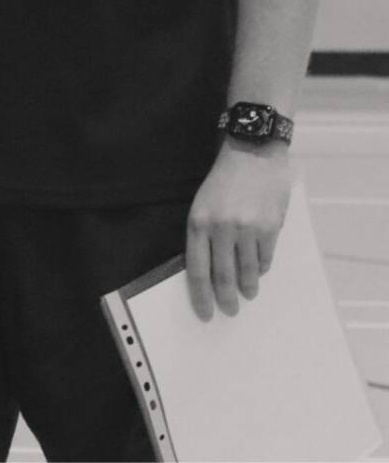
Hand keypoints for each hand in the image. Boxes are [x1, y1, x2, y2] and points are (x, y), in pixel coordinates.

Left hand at [184, 140, 292, 319]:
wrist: (251, 156)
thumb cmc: (222, 182)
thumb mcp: (201, 205)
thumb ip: (203, 235)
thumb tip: (208, 270)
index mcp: (198, 223)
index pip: (197, 269)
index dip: (201, 295)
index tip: (206, 313)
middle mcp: (221, 229)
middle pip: (223, 275)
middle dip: (226, 298)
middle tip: (230, 311)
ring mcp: (247, 229)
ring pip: (247, 270)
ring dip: (247, 286)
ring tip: (248, 293)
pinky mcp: (270, 228)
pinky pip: (266, 258)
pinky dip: (262, 268)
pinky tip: (260, 271)